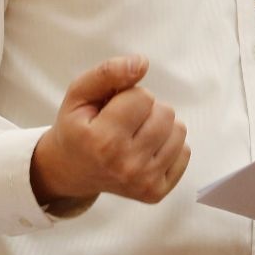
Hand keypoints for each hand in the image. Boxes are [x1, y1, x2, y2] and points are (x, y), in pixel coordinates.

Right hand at [29, 55, 189, 207]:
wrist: (70, 170)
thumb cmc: (77, 127)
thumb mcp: (79, 94)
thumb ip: (108, 72)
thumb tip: (142, 63)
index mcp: (103, 141)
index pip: (144, 97)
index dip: (129, 96)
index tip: (112, 109)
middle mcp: (125, 165)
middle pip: (165, 113)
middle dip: (147, 109)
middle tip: (124, 122)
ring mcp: (143, 182)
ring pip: (179, 131)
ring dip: (159, 126)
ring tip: (134, 134)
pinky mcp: (155, 192)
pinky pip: (184, 152)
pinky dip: (168, 146)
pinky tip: (144, 151)